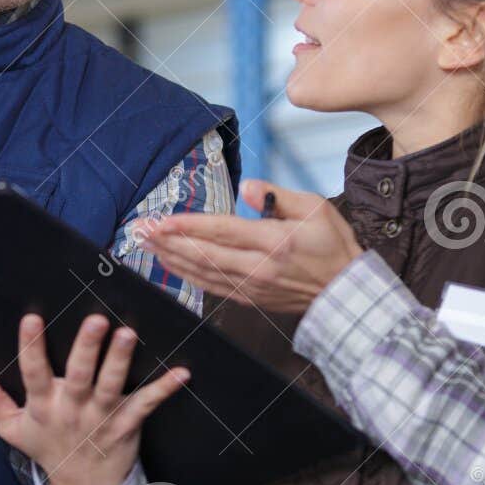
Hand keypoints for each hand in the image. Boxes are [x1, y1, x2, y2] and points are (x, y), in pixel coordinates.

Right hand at [0, 313, 189, 484]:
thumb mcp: (13, 429)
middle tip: (96, 320)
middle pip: (80, 375)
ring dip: (120, 360)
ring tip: (128, 333)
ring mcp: (102, 417)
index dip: (31, 347)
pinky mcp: (127, 424)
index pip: (34, 373)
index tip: (31, 318)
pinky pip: (147, 404)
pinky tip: (183, 372)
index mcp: (44, 405)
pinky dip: (165, 389)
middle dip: (87, 348)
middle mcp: (73, 408)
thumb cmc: (48, 448)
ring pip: (112, 385)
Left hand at [142, 178, 364, 314]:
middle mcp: (258, 268)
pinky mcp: (248, 298)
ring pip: (201, 272)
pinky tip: (168, 263)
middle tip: (139, 229)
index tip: (162, 220)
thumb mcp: (315, 208)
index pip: (222, 232)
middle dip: (167, 241)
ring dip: (170, 257)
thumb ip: (277, 195)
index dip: (189, 227)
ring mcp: (251, 287)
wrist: (345, 293)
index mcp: (274, 242)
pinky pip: (209, 287)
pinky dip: (185, 274)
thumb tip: (248, 186)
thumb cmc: (332, 246)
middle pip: (203, 254)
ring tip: (145, 243)